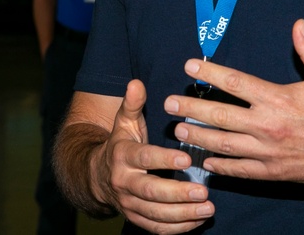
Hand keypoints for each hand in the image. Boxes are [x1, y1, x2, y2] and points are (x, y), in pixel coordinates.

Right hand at [97, 79, 215, 233]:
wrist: (96, 176)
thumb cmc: (120, 144)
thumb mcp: (124, 122)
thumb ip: (132, 103)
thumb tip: (136, 82)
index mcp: (123, 156)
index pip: (145, 158)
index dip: (164, 160)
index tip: (187, 160)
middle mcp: (124, 182)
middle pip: (151, 192)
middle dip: (178, 194)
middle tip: (203, 192)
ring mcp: (129, 203)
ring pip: (155, 214)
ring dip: (183, 214)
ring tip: (207, 208)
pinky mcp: (135, 218)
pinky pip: (156, 228)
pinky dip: (178, 228)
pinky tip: (197, 221)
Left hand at [163, 19, 303, 185]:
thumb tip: (298, 24)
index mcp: (278, 99)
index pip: (235, 83)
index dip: (210, 73)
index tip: (190, 66)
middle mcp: (268, 125)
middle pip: (220, 115)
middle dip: (191, 108)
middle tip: (170, 103)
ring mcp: (268, 152)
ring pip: (223, 144)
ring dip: (198, 137)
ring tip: (177, 130)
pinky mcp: (272, 172)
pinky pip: (240, 170)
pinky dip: (220, 167)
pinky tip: (204, 162)